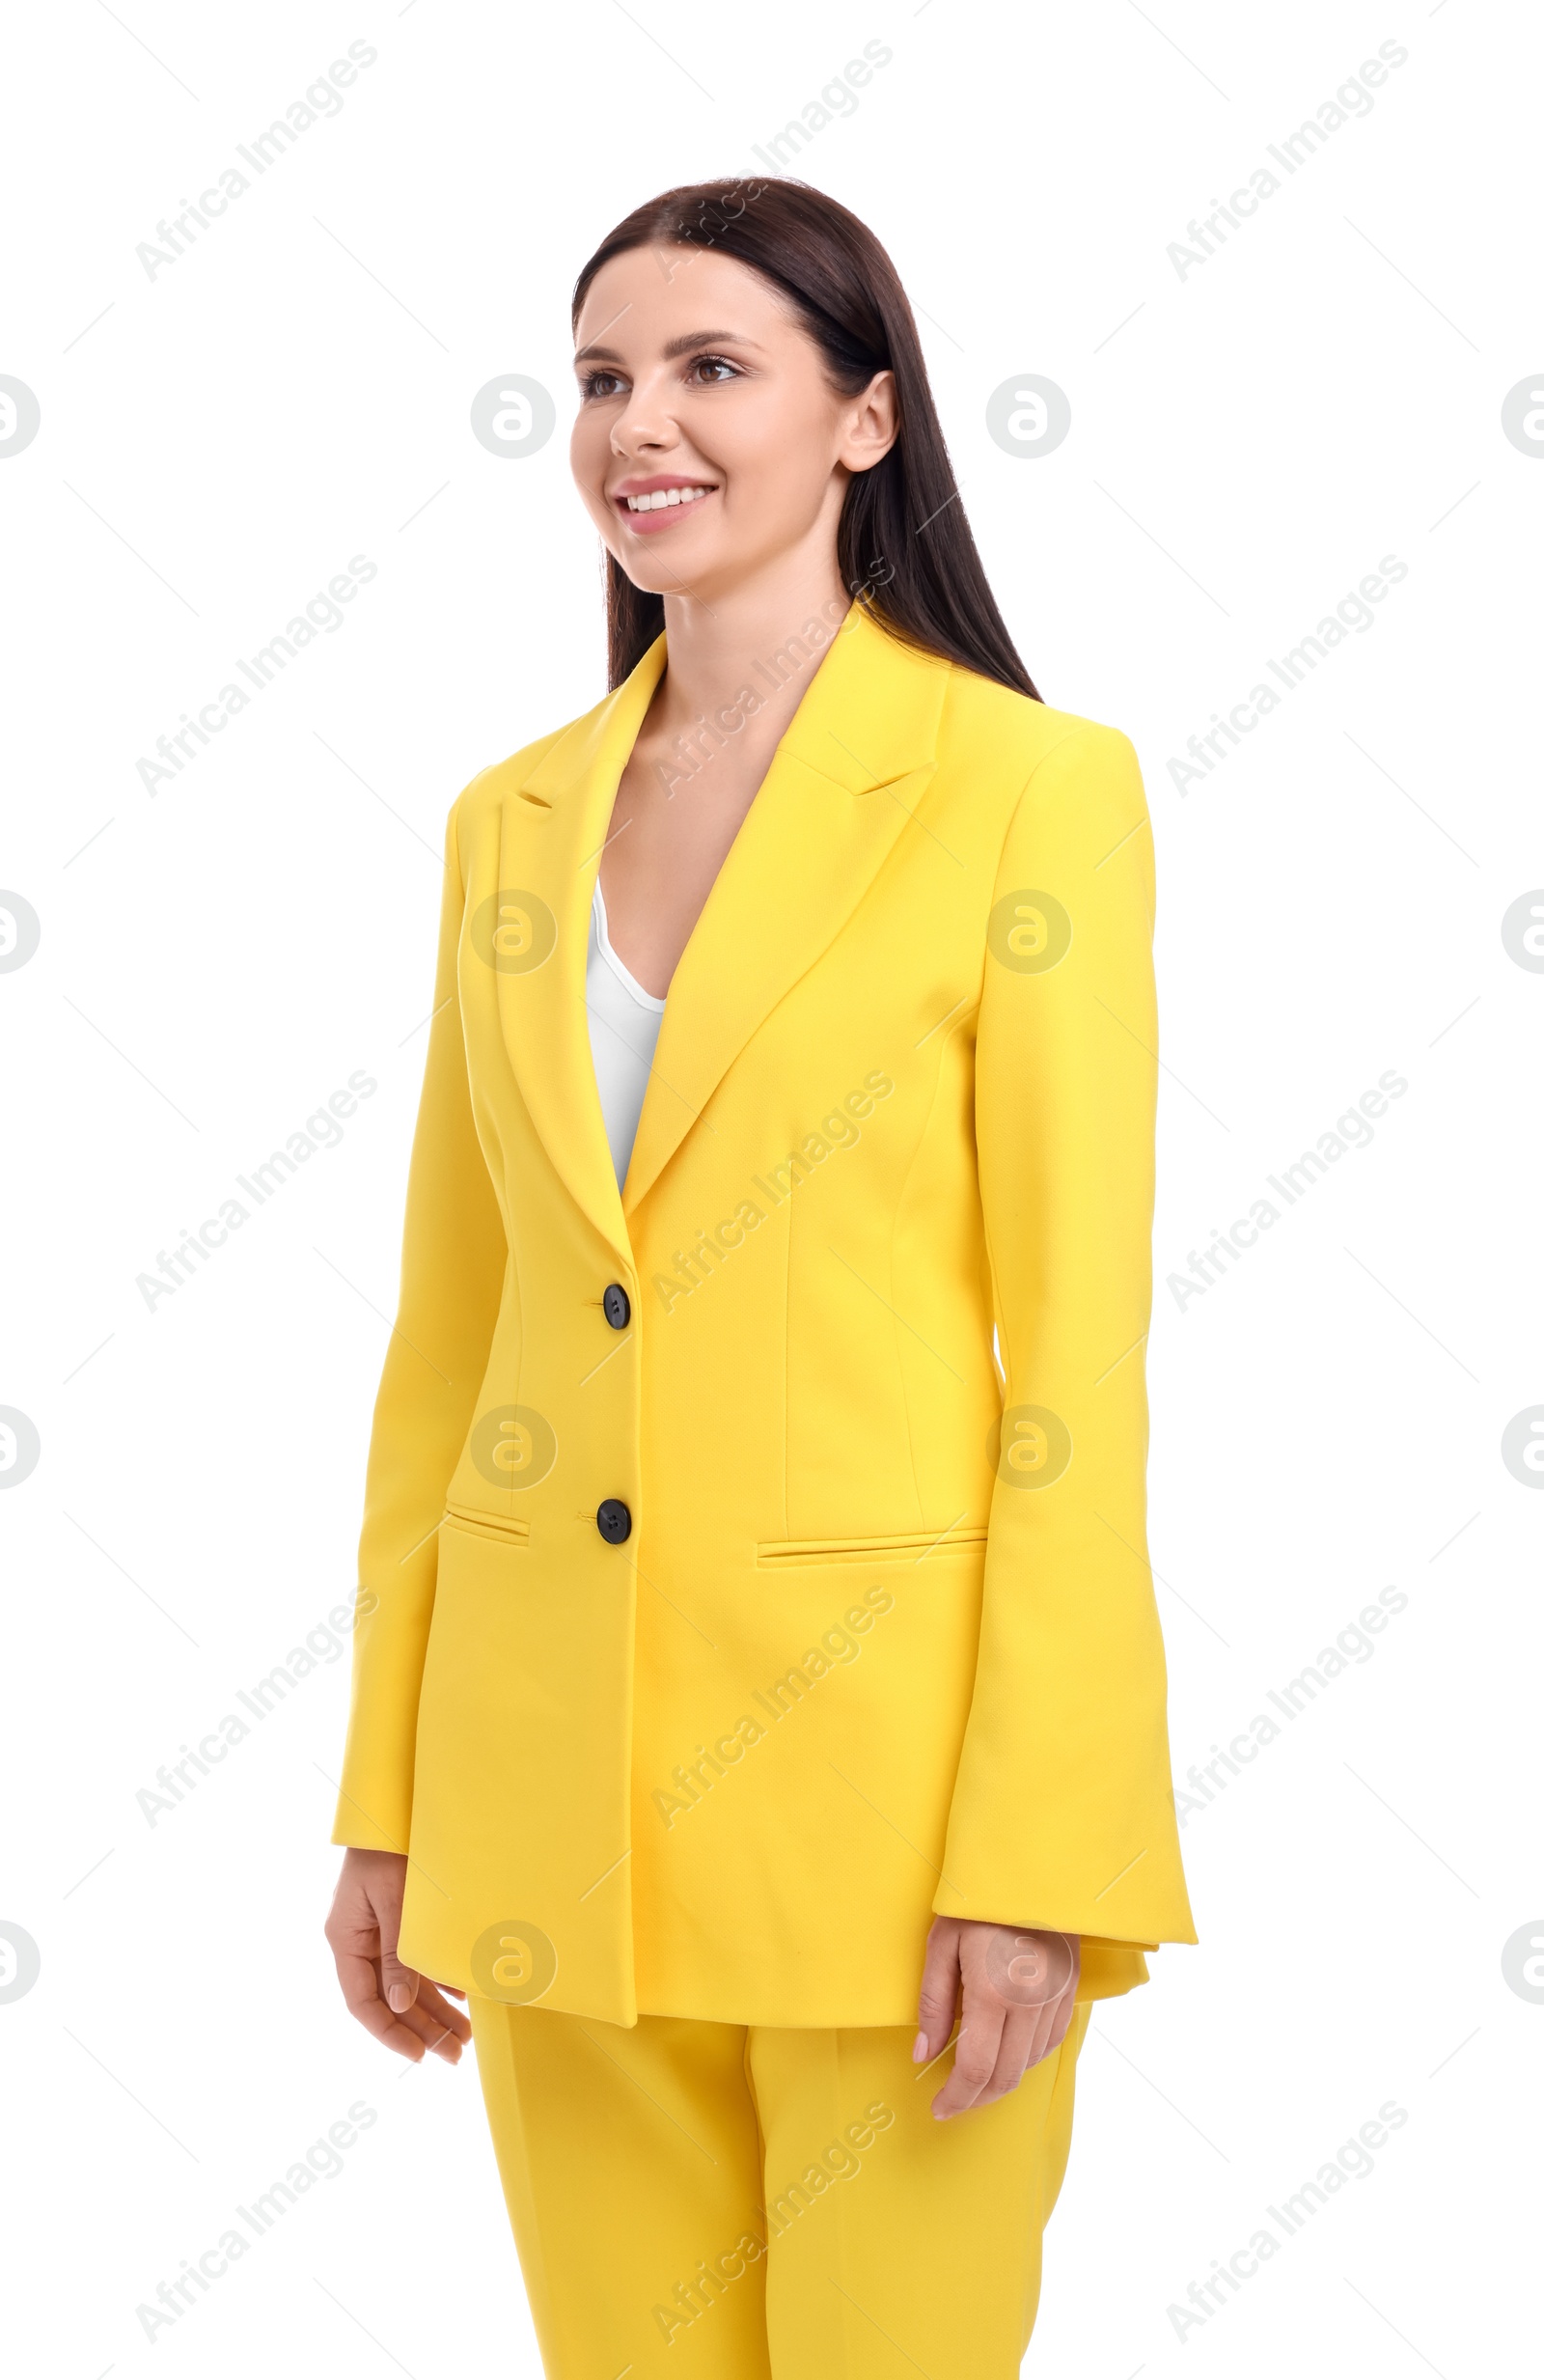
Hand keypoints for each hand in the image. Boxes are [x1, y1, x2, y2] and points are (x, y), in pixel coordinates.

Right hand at [325, 1848, 471, 2064]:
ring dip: (435, 2011)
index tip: (417, 2055)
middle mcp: (361, 1943)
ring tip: (465, 2037)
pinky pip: (419, 1964)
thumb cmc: (388, 1850)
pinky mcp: (401, 1924)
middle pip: (390, 2000)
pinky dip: (440, 1982)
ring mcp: (380, 1934)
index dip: (388, 2033)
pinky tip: (464, 1998)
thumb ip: (396, 1954)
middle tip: (455, 2054)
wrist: (395, 1811)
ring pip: (407, 1986)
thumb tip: (398, 2005)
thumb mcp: (393, 1902)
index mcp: (346, 1940)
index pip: (363, 2002)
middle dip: (422, 2029)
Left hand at [914, 1917, 1079, 2119]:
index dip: (956, 2097)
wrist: (1033, 1865)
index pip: (976, 2069)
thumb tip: (923, 2054)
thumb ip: (934, 2004)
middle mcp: (1030, 2003)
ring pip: (1030, 2063)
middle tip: (953, 2102)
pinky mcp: (1070, 1989)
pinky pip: (1051, 2042)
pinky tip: (1008, 2052)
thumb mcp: (942, 1944)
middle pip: (1006, 2076)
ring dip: (1001, 2081)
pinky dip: (1027, 2058)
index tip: (939, 2108)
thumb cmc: (977, 1899)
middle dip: (977, 2098)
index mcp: (993, 1992)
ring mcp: (1055, 1998)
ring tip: (975, 2078)